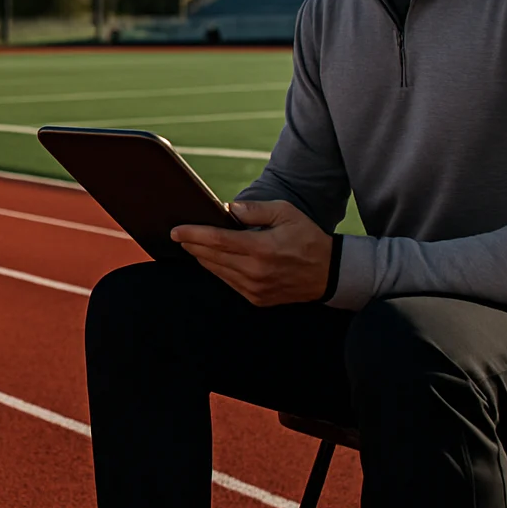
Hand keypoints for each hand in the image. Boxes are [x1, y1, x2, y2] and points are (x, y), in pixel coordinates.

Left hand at [171, 200, 332, 305]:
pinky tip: (212, 260)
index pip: (217, 241)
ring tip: (192, 245)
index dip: (194, 234)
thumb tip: (230, 208)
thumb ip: (256, 209)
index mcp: (261, 249)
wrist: (330, 273)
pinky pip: (229, 282)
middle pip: (212, 257)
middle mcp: (255, 271)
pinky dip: (218, 270)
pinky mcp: (257, 299)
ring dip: (202, 258)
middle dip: (192, 245)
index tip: (177, 230)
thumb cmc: (307, 239)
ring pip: (218, 271)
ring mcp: (255, 288)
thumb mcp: (286, 213)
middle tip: (178, 235)